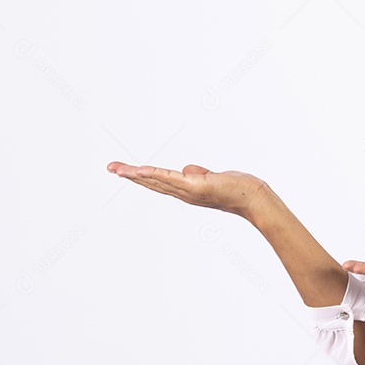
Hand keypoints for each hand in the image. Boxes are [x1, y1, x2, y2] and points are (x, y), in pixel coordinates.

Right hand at [106, 161, 269, 219]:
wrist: (254, 198)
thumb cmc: (237, 189)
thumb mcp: (214, 179)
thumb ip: (200, 174)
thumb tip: (188, 169)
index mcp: (186, 190)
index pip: (160, 182)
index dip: (142, 177)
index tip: (124, 170)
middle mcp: (184, 193)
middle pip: (153, 183)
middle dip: (131, 175)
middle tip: (110, 167)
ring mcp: (189, 191)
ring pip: (158, 181)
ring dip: (137, 175)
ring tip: (118, 168)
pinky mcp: (196, 187)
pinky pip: (171, 179)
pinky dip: (155, 174)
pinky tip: (140, 170)